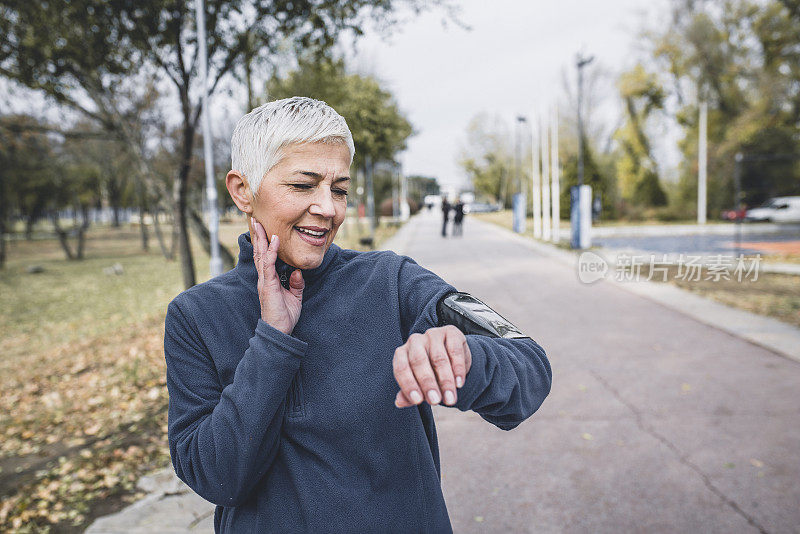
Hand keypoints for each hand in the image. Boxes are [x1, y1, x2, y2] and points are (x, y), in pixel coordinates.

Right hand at [251, 219, 304, 334]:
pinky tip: (273, 241)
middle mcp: (264, 278)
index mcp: (269, 280)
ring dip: (261, 239)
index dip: (264, 243)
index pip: (265, 257)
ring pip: (261, 255)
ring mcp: (265, 281)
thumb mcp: (295, 297)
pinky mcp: (268, 285)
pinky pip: (269, 265)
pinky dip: (271, 252)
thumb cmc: (285, 316)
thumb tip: (298, 271)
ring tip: (259, 224)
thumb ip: (296, 284)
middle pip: (260, 252)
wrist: (279, 332)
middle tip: (255, 219)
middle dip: (258, 236)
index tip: (264, 229)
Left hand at [392, 325, 471, 407]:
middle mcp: (415, 341)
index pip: (401, 368)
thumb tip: (399, 402)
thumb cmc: (431, 373)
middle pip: (419, 361)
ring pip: (438, 358)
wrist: (453, 360)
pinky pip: (454, 350)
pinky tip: (459, 383)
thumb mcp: (419, 385)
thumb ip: (409, 394)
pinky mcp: (450, 332)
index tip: (417, 401)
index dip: (408, 384)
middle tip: (435, 401)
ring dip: (445, 381)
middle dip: (428, 383)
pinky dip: (458, 369)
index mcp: (402, 353)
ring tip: (450, 398)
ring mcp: (432, 335)